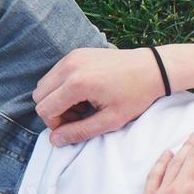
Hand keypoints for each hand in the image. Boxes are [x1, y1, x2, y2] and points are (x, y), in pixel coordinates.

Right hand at [34, 47, 169, 145]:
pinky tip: (86, 92)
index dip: (55, 124)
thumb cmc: (136, 94)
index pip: (44, 109)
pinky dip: (63, 86)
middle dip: (55, 111)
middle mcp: (69, 67)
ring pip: (45, 84)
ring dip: (57, 99)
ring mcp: (72, 57)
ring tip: (84, 105)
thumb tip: (55, 140)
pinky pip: (56, 73)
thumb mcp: (112, 120)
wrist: (153, 68)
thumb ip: (81, 132)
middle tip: (81, 116)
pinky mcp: (76, 53)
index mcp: (76, 84)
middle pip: (40, 96)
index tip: (76, 127)